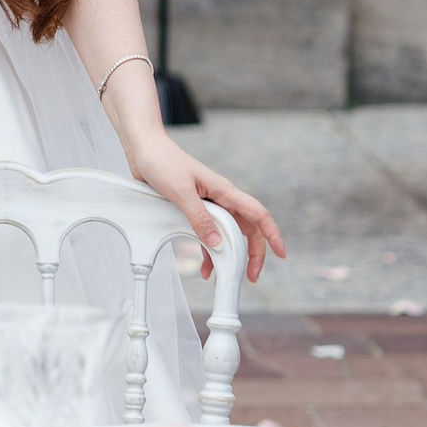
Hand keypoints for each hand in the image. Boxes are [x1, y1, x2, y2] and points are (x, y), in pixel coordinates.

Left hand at [125, 137, 284, 283]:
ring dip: (230, 256)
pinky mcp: (194, 209)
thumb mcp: (181, 193)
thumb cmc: (163, 162)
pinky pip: (208, 234)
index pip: (257, 214)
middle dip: (253, 253)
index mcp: (224, 191)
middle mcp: (221, 198)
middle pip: (247, 228)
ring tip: (227, 278)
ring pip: (228, 234)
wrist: (144, 149)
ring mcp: (208, 204)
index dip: (272, 234)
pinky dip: (208, 252)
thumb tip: (217, 244)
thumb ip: (200, 217)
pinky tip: (205, 268)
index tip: (281, 254)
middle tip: (252, 276)